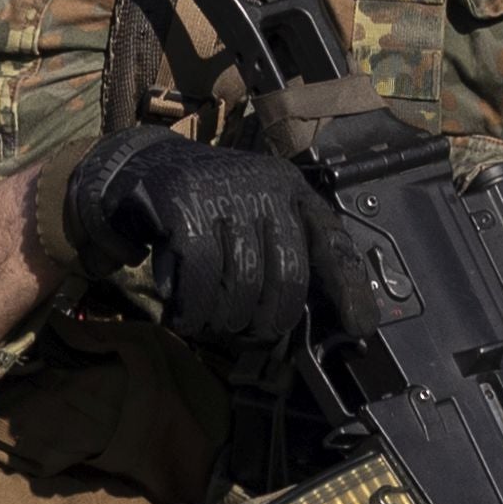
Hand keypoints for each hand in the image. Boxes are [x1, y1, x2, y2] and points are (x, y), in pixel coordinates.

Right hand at [61, 129, 334, 353]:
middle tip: (249, 334)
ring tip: (211, 322)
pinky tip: (184, 314)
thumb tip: (313, 319)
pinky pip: (200, 277)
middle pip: (288, 276)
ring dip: (225, 317)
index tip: (360, 328)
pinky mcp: (185, 206)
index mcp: (291, 190)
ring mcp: (226, 194)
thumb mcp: (254, 218)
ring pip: (243, 283)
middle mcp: (266, 187)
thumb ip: (282, 254)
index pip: (332, 242)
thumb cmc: (208, 209)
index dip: (349, 289)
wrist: (142, 169)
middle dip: (268, 319)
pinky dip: (192, 307)